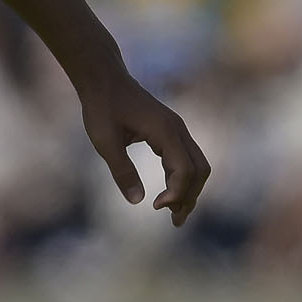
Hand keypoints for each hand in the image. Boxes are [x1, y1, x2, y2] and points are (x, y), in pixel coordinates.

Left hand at [77, 69, 210, 224]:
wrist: (104, 80)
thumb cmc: (102, 108)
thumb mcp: (105, 141)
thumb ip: (121, 170)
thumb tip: (137, 201)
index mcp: (165, 131)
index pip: (185, 170)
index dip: (176, 193)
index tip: (155, 207)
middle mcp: (178, 130)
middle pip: (200, 169)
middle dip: (190, 197)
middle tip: (174, 221)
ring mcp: (176, 130)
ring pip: (197, 165)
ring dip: (189, 190)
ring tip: (174, 214)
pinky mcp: (170, 132)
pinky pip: (185, 159)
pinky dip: (181, 179)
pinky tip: (168, 195)